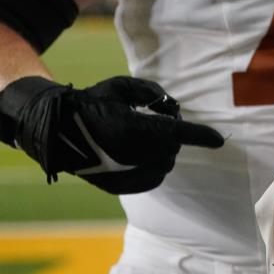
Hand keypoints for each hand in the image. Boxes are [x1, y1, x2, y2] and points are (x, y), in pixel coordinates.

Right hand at [0, 75, 224, 193]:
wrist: (55, 132)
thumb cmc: (89, 104)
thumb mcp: (119, 86)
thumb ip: (151, 91)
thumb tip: (171, 106)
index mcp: (132, 128)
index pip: (176, 132)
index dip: (200, 136)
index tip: (218, 140)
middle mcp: (130, 154)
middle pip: (172, 147)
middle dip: (173, 134)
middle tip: (158, 121)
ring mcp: (124, 174)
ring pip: (164, 165)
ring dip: (164, 151)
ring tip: (145, 137)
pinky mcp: (119, 187)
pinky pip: (152, 179)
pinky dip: (154, 167)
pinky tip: (142, 155)